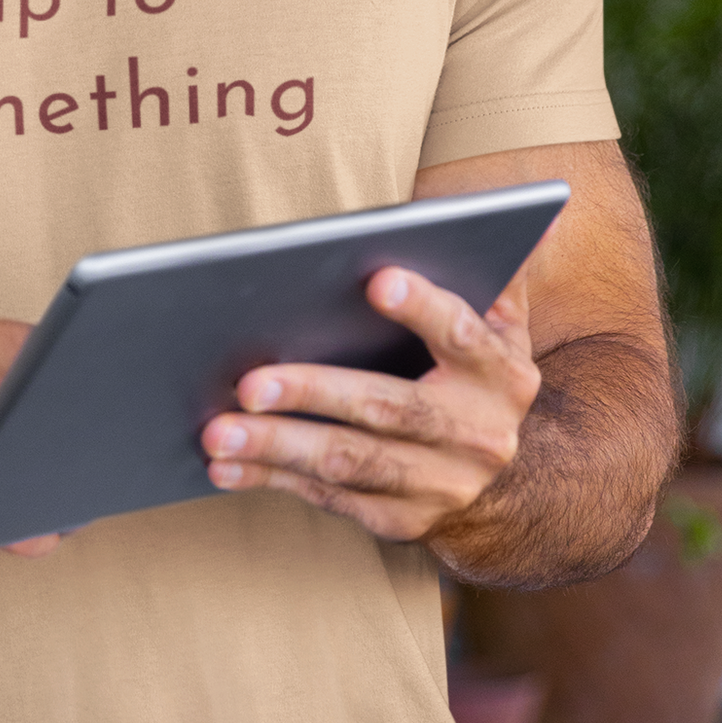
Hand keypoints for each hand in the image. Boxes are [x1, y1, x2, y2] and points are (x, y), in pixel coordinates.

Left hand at [197, 266, 541, 542]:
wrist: (504, 480)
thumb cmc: (470, 370)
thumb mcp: (493, 322)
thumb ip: (480, 267)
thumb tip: (459, 204)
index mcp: (499, 372)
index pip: (460, 333)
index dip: (422, 307)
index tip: (377, 280)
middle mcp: (477, 433)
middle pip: (385, 406)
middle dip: (313, 392)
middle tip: (248, 382)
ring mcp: (440, 483)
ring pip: (348, 461)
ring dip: (276, 445)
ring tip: (217, 432)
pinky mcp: (401, 518)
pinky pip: (329, 496)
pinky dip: (273, 478)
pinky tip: (226, 467)